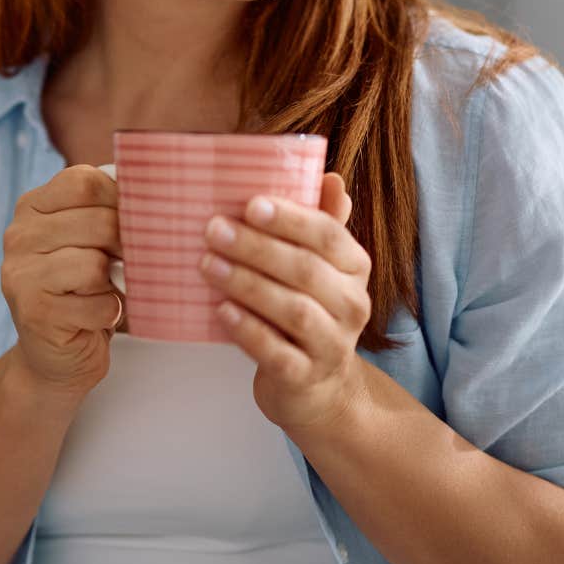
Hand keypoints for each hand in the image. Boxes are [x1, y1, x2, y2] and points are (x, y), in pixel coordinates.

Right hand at [0, 164, 124, 400]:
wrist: (56, 356)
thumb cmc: (84, 290)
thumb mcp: (90, 240)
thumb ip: (106, 210)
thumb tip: (155, 197)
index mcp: (31, 207)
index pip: (84, 182)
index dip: (121, 201)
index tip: (135, 222)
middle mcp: (18, 236)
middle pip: (96, 221)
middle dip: (127, 245)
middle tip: (129, 265)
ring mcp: (21, 276)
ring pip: (95, 263)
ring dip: (116, 282)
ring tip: (109, 291)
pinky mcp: (35, 313)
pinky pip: (97, 303)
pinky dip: (110, 312)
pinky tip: (100, 316)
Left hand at [196, 172, 369, 433]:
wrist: (316, 386)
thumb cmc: (308, 308)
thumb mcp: (319, 265)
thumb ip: (320, 222)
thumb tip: (329, 177)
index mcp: (355, 267)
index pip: (328, 236)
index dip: (290, 219)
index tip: (250, 203)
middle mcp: (352, 305)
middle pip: (306, 270)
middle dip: (257, 247)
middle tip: (213, 229)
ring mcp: (332, 345)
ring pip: (293, 310)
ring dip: (247, 284)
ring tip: (208, 264)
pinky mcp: (305, 377)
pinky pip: (277, 352)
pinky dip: (248, 330)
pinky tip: (222, 310)